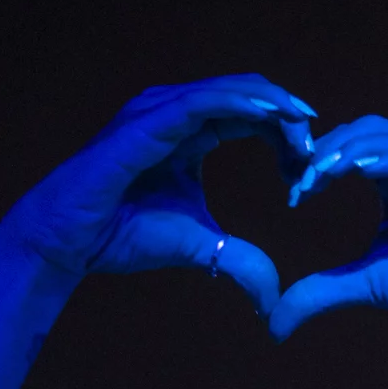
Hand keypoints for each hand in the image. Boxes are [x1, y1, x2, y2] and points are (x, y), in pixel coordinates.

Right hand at [0, 76, 315, 317]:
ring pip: (228, 91)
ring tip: (305, 120)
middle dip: (286, 114)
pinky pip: (202, 103)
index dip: (285, 133)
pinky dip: (239, 103)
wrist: (67, 242)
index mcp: (189, 135)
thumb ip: (238, 261)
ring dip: (270, 103)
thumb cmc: (120, 237)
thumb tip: (274, 297)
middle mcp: (174, 112)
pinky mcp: (146, 122)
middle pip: (246, 96)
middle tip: (320, 140)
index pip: (249, 118)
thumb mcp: (197, 247)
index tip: (315, 161)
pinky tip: (271, 114)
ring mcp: (158, 111)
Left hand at [270, 117, 387, 362]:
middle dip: (332, 151)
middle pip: (373, 134)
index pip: (356, 147)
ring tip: (322, 171)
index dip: (320, 160)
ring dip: (358, 152)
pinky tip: (366, 170)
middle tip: (299, 178)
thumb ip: (323, 290)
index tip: (292, 191)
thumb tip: (271, 321)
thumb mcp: (370, 285)